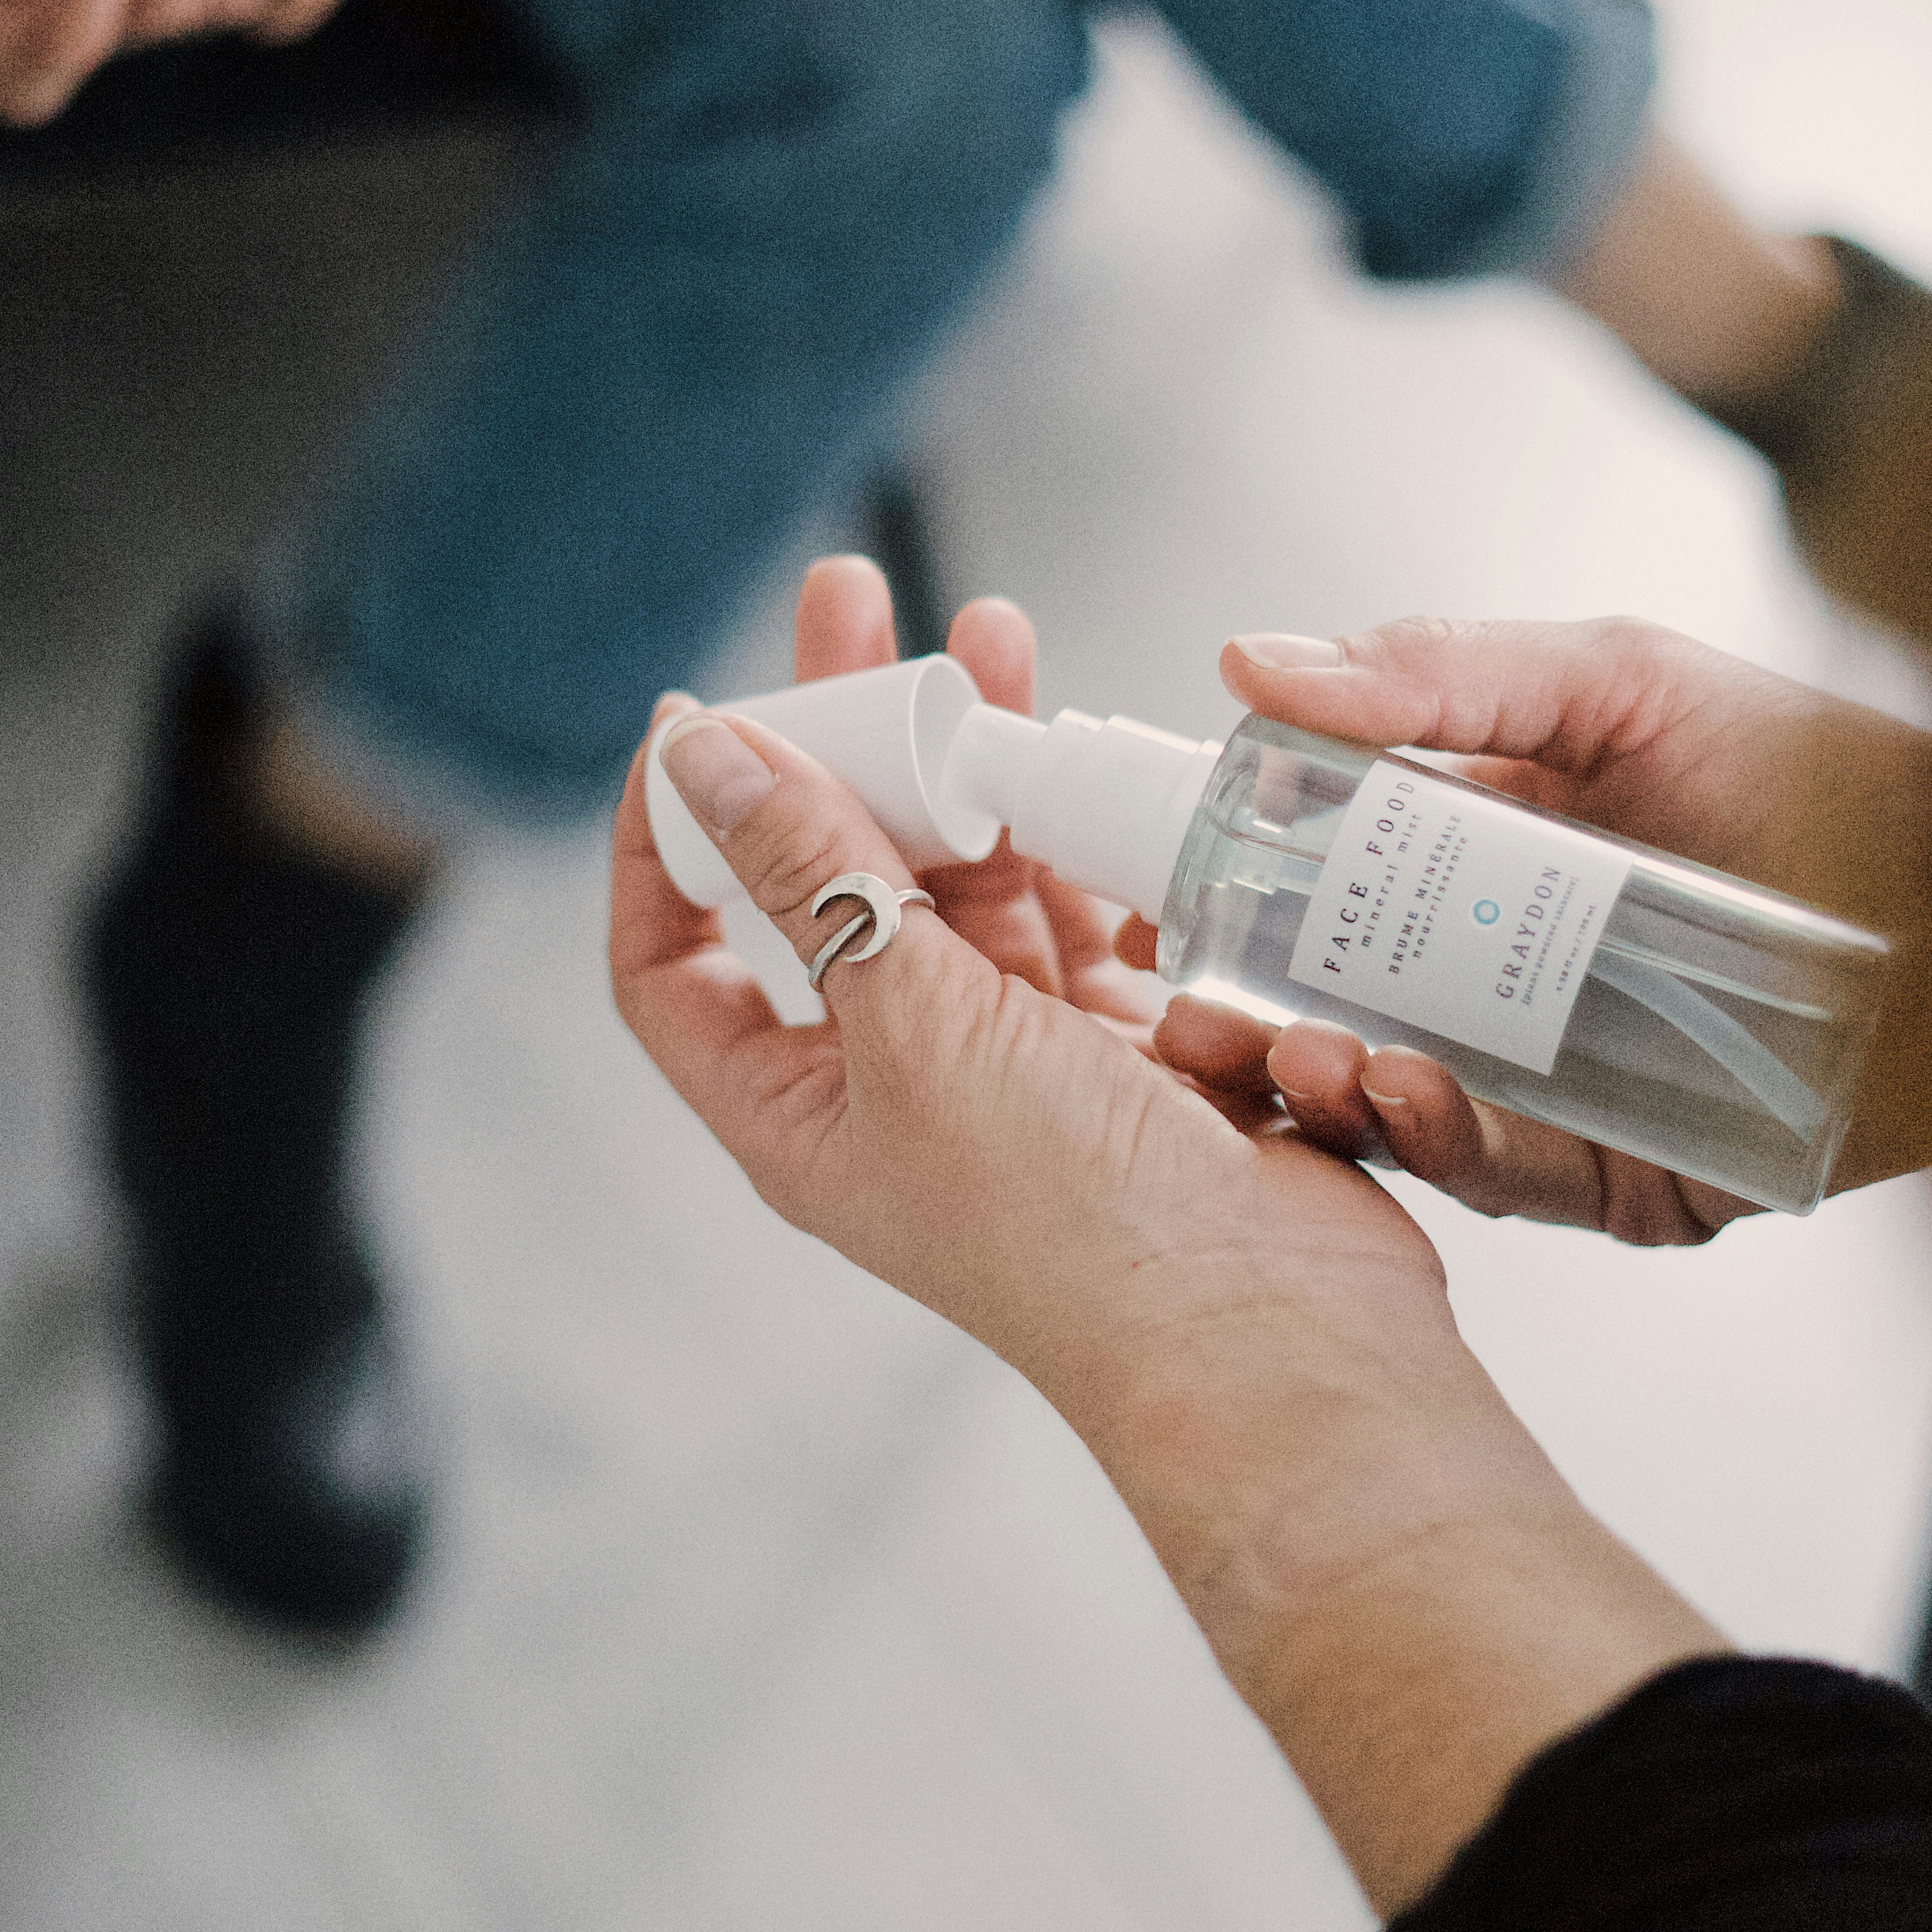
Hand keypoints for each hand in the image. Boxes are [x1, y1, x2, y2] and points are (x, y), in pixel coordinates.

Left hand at [613, 557, 1450, 1446]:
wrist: (1268, 1332)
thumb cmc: (1070, 1219)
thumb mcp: (909, 1023)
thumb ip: (814, 873)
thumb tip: (705, 755)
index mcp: (800, 1110)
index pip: (675, 965)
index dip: (662, 846)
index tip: (690, 722)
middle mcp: (896, 1084)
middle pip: (829, 883)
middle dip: (839, 743)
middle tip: (854, 599)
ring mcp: (1016, 1063)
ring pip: (964, 877)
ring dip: (965, 760)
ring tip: (985, 637)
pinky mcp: (1125, 1044)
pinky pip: (1077, 908)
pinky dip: (1072, 830)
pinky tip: (1079, 745)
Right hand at [1156, 612, 1931, 1234]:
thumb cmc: (1810, 774)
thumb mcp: (1610, 683)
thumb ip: (1438, 676)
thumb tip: (1255, 661)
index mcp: (1470, 870)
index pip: (1307, 896)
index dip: (1222, 907)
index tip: (1151, 906)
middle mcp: (1491, 989)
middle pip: (1323, 1014)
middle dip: (1239, 1021)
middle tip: (1186, 1011)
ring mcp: (1544, 1089)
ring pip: (1390, 1109)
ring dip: (1323, 1088)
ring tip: (1296, 1051)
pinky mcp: (1612, 1179)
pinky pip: (1500, 1179)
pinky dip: (1440, 1144)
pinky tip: (1405, 1095)